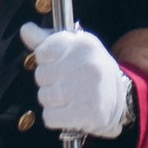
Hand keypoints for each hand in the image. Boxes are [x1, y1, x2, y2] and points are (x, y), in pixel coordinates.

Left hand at [22, 23, 134, 141]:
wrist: (121, 98)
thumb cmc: (90, 69)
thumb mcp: (74, 47)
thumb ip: (46, 40)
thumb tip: (25, 29)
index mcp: (83, 43)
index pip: (42, 52)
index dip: (47, 62)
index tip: (61, 65)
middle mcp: (86, 64)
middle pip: (41, 75)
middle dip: (49, 82)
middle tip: (68, 84)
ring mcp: (87, 89)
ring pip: (44, 97)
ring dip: (52, 102)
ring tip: (69, 98)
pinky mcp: (87, 113)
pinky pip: (49, 117)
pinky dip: (56, 118)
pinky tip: (70, 112)